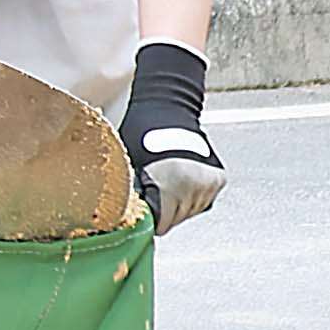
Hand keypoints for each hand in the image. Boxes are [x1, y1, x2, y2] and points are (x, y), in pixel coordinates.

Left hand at [118, 38, 221, 234]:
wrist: (166, 105)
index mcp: (173, 184)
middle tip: (148, 192)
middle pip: (173, 221)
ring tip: (162, 182)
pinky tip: (177, 180)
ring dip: (174, 204)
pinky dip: (188, 195)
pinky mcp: (217, 180)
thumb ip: (124, 192)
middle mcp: (195, 187)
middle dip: (159, 211)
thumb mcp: (124, 162)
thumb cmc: (140, 130)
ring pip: (186, 212)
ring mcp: (208, 185)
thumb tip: (111, 214)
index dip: (144, 219)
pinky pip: (200, 201)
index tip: (137, 211)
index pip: (159, 225)